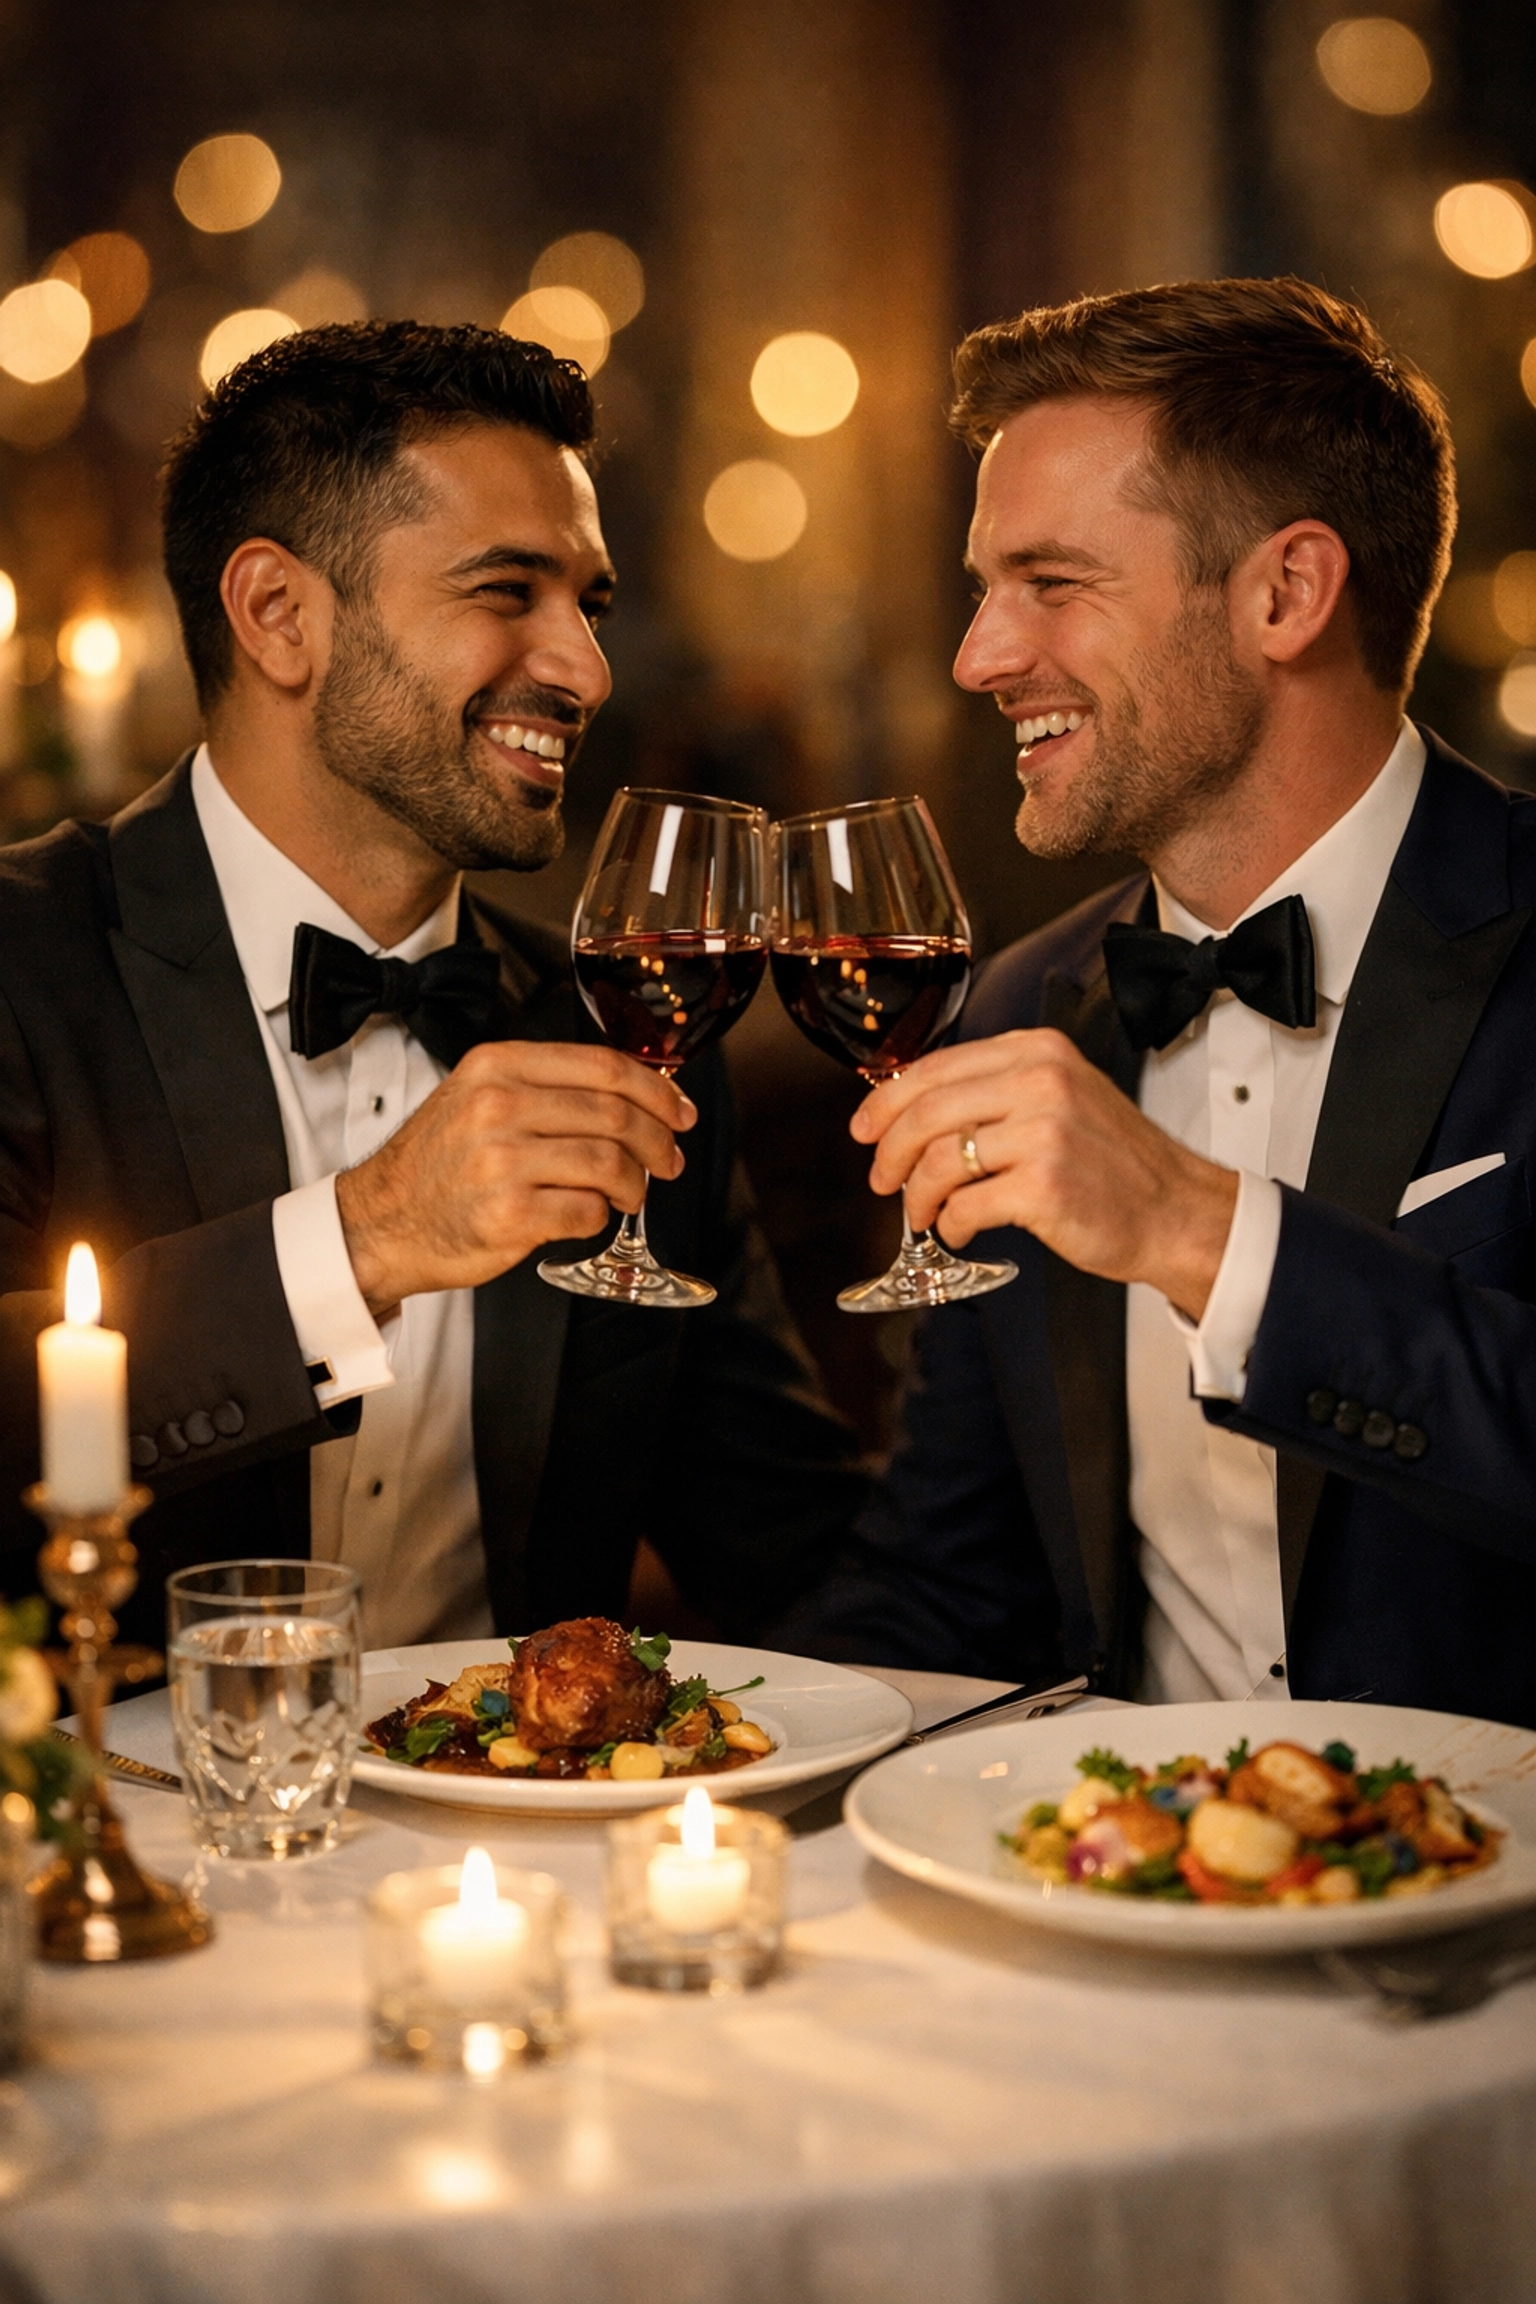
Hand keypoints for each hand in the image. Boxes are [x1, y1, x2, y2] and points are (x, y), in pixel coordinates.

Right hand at [336, 1041, 694, 1317]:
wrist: (381, 1221)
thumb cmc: (440, 1164)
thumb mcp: (479, 1096)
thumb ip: (547, 1086)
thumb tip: (638, 1095)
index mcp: (499, 1065)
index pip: (603, 1067)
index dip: (657, 1092)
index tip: (680, 1114)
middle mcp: (498, 1105)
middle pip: (615, 1114)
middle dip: (658, 1142)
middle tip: (669, 1161)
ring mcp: (501, 1160)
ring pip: (610, 1163)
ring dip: (635, 1183)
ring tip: (631, 1193)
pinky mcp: (508, 1214)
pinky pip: (587, 1211)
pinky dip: (600, 1216)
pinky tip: (589, 1215)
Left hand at [849, 1029, 1237, 1319]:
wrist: (1175, 1210)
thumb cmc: (1113, 1163)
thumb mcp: (1061, 1097)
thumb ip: (997, 1092)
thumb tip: (913, 1111)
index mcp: (1038, 1053)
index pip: (935, 1067)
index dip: (887, 1102)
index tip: (865, 1129)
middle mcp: (1041, 1082)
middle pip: (926, 1112)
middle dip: (890, 1153)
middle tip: (882, 1181)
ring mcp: (1044, 1133)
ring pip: (939, 1161)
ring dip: (918, 1196)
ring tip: (925, 1214)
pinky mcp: (1044, 1186)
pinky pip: (966, 1206)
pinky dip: (953, 1225)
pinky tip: (962, 1230)